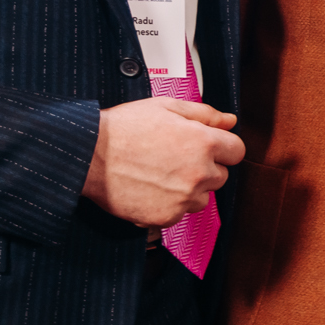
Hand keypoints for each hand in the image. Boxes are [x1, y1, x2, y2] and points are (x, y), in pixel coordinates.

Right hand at [80, 97, 242, 226]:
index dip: (221, 147)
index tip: (206, 147)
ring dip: (188, 189)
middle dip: (204, 168)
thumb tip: (229, 121)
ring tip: (159, 174)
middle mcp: (199, 173)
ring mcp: (183, 198)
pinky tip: (150, 188)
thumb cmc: (123, 128)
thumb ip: (204, 114)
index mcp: (204, 143)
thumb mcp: (166, 107)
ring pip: (202, 198)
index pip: (237, 151)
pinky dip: (169, 204)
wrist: (88, 155)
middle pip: (220, 176)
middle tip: (173, 158)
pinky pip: (180, 213)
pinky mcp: (166, 217)